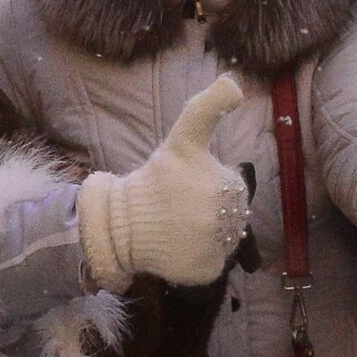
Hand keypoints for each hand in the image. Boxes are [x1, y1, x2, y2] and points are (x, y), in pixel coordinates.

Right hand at [79, 75, 251, 291]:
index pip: (235, 190)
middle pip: (234, 216)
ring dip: (210, 235)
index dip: (214, 187)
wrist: (121, 222)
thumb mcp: (185, 137)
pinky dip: (201, 259)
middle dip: (213, 211)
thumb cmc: (157, 178)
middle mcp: (226, 217)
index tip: (189, 188)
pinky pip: (215, 264)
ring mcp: (217, 248)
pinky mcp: (206, 272)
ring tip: (181, 227)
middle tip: (183, 209)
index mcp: (227, 184)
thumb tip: (234, 84)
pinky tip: (180, 247)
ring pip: (227, 241)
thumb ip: (208, 106)